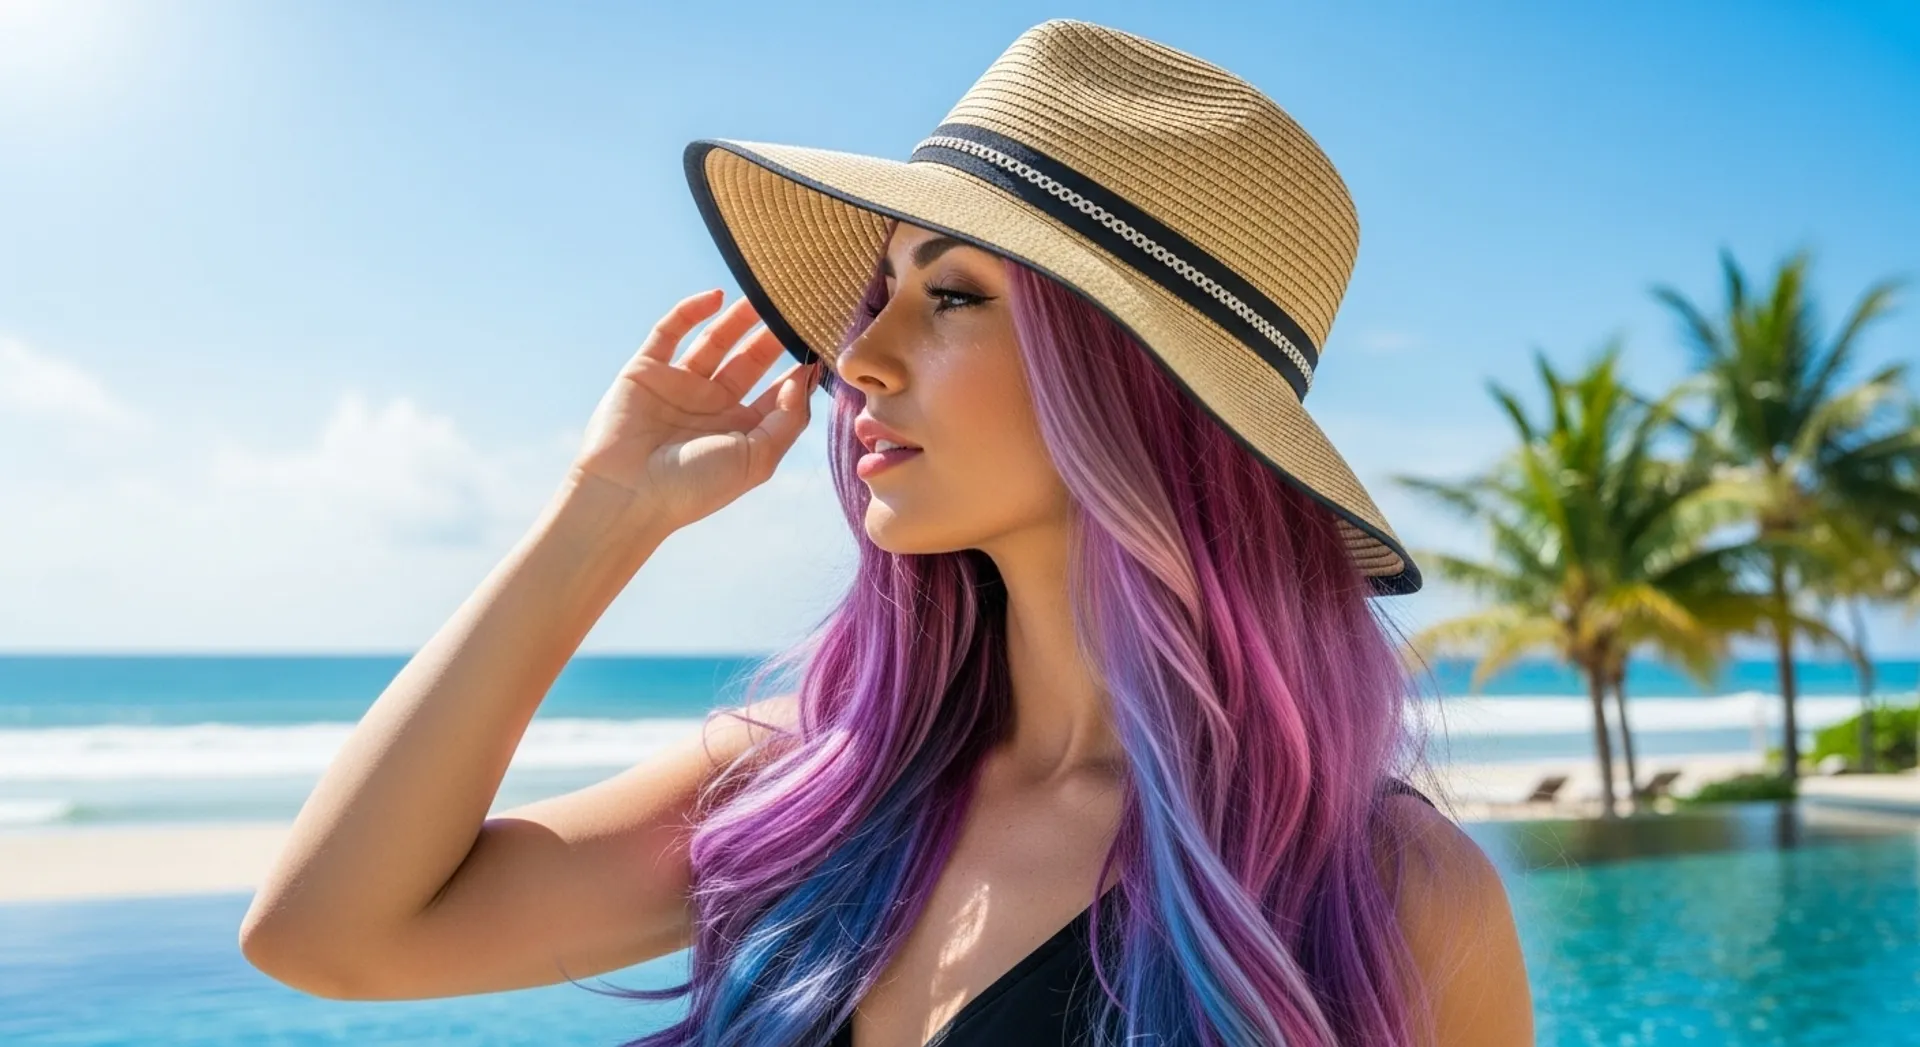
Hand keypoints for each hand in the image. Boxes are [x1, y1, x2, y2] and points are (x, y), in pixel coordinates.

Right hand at [568, 289, 819, 534]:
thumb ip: (788, 419)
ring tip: (765, 293)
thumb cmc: (695, 487)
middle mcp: (711, 405)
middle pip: (749, 360)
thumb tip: (804, 377)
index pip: (776, 390)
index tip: (820, 340)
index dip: (798, 367)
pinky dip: (690, 311)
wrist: (627, 494)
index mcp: (740, 430)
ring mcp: (678, 385)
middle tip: (797, 307)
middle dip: (772, 335)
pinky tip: (716, 297)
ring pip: (714, 340)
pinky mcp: (645, 370)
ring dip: (738, 317)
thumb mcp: (757, 459)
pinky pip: (668, 332)